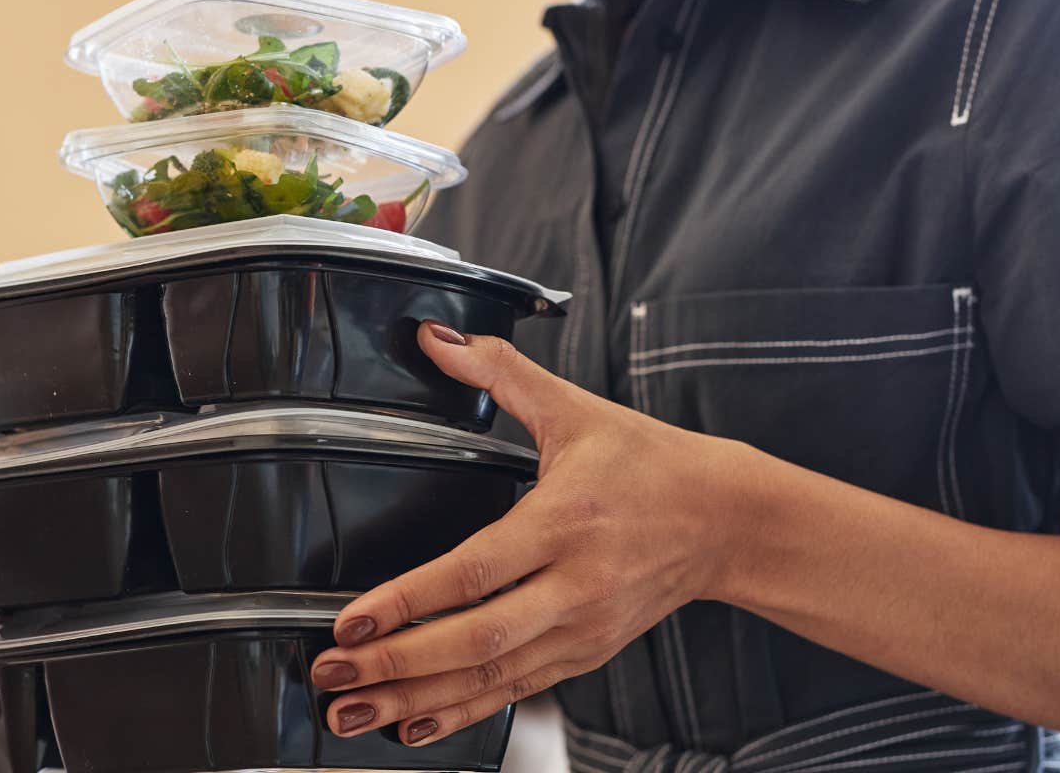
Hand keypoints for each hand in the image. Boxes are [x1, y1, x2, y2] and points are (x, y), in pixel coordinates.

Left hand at [309, 321, 754, 746]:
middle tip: (333, 672)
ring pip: (492, 677)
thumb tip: (437, 337)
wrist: (727, 520)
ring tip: (353, 711)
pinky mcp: (586, 654)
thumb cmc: (649, 464)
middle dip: (398, 663)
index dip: (409, 600)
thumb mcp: (575, 408)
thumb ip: (500, 372)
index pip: (475, 570)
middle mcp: (575, 585)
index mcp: (564, 521)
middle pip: (478, 639)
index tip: (353, 618)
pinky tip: (414, 721)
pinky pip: (517, 690)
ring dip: (418, 699)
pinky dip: (462, 711)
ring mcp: (583, 629)